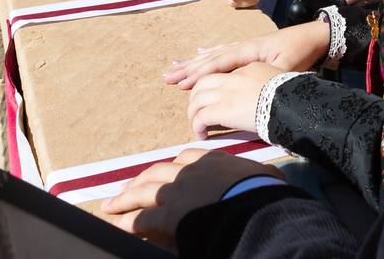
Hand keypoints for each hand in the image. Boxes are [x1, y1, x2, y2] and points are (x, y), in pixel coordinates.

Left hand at [102, 149, 283, 246]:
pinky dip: (127, 223)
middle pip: (157, 171)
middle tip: (126, 187)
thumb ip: (261, 175)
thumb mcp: (266, 177)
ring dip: (124, 199)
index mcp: (212, 160)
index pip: (186, 157)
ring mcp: (176, 190)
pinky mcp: (168, 213)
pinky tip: (119, 226)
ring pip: (143, 191)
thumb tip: (273, 179)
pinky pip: (140, 219)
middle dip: (139, 180)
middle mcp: (189, 171)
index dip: (172, 166)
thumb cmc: (265, 193)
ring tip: (111, 205)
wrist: (254, 206)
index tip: (164, 172)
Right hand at [164, 22, 327, 87]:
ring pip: (215, 54)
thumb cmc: (303, 52)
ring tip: (176, 67)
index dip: (201, 72)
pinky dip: (210, 53)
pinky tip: (200, 52)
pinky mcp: (251, 48)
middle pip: (211, 58)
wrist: (315, 35)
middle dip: (189, 68)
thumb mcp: (288, 67)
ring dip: (194, 62)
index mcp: (250, 50)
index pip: (220, 62)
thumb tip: (251, 88)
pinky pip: (224, 50)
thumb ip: (267, 76)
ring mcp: (246, 46)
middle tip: (167, 76)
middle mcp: (244, 46)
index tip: (182, 82)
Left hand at [187, 61, 285, 137]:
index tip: (213, 99)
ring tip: (197, 125)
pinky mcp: (222, 109)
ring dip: (193, 113)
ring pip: (197, 99)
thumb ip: (266, 85)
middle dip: (196, 96)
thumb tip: (265, 97)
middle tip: (197, 110)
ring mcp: (226, 92)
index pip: (224, 76)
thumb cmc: (292, 97)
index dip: (215, 88)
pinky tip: (201, 134)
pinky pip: (200, 117)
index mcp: (249, 69)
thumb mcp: (279, 83)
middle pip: (204, 82)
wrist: (293, 104)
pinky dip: (197, 126)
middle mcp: (234, 77)